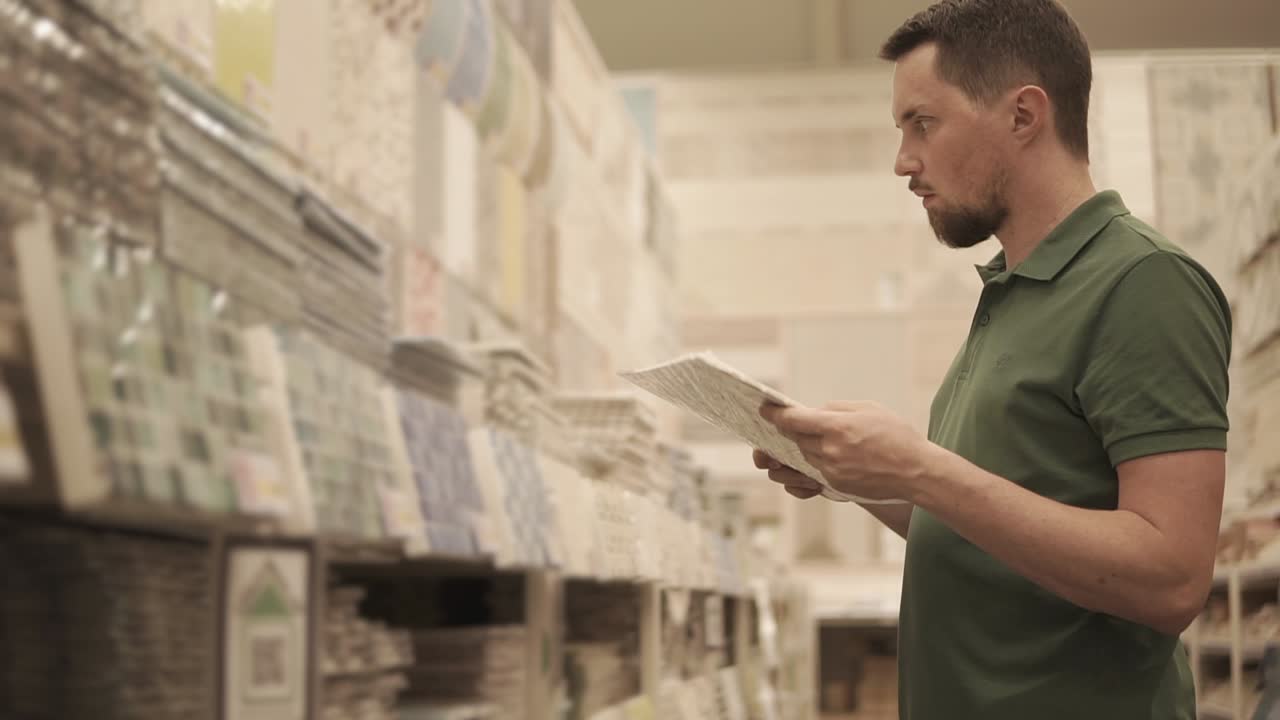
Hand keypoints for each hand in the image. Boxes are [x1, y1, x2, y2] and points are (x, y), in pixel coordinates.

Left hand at [759, 401, 938, 501]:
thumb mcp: (868, 409)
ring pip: (803, 457)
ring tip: (809, 442)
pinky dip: (816, 463)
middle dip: (789, 432)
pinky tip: (827, 457)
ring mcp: (831, 471)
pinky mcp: (836, 486)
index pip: (794, 421)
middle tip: (785, 424)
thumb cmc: (896, 436)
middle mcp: (829, 451)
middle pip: (794, 440)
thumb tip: (815, 411)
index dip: (775, 415)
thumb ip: (837, 409)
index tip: (765, 409)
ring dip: (802, 448)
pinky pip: (815, 473)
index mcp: (836, 427)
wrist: (917, 472)